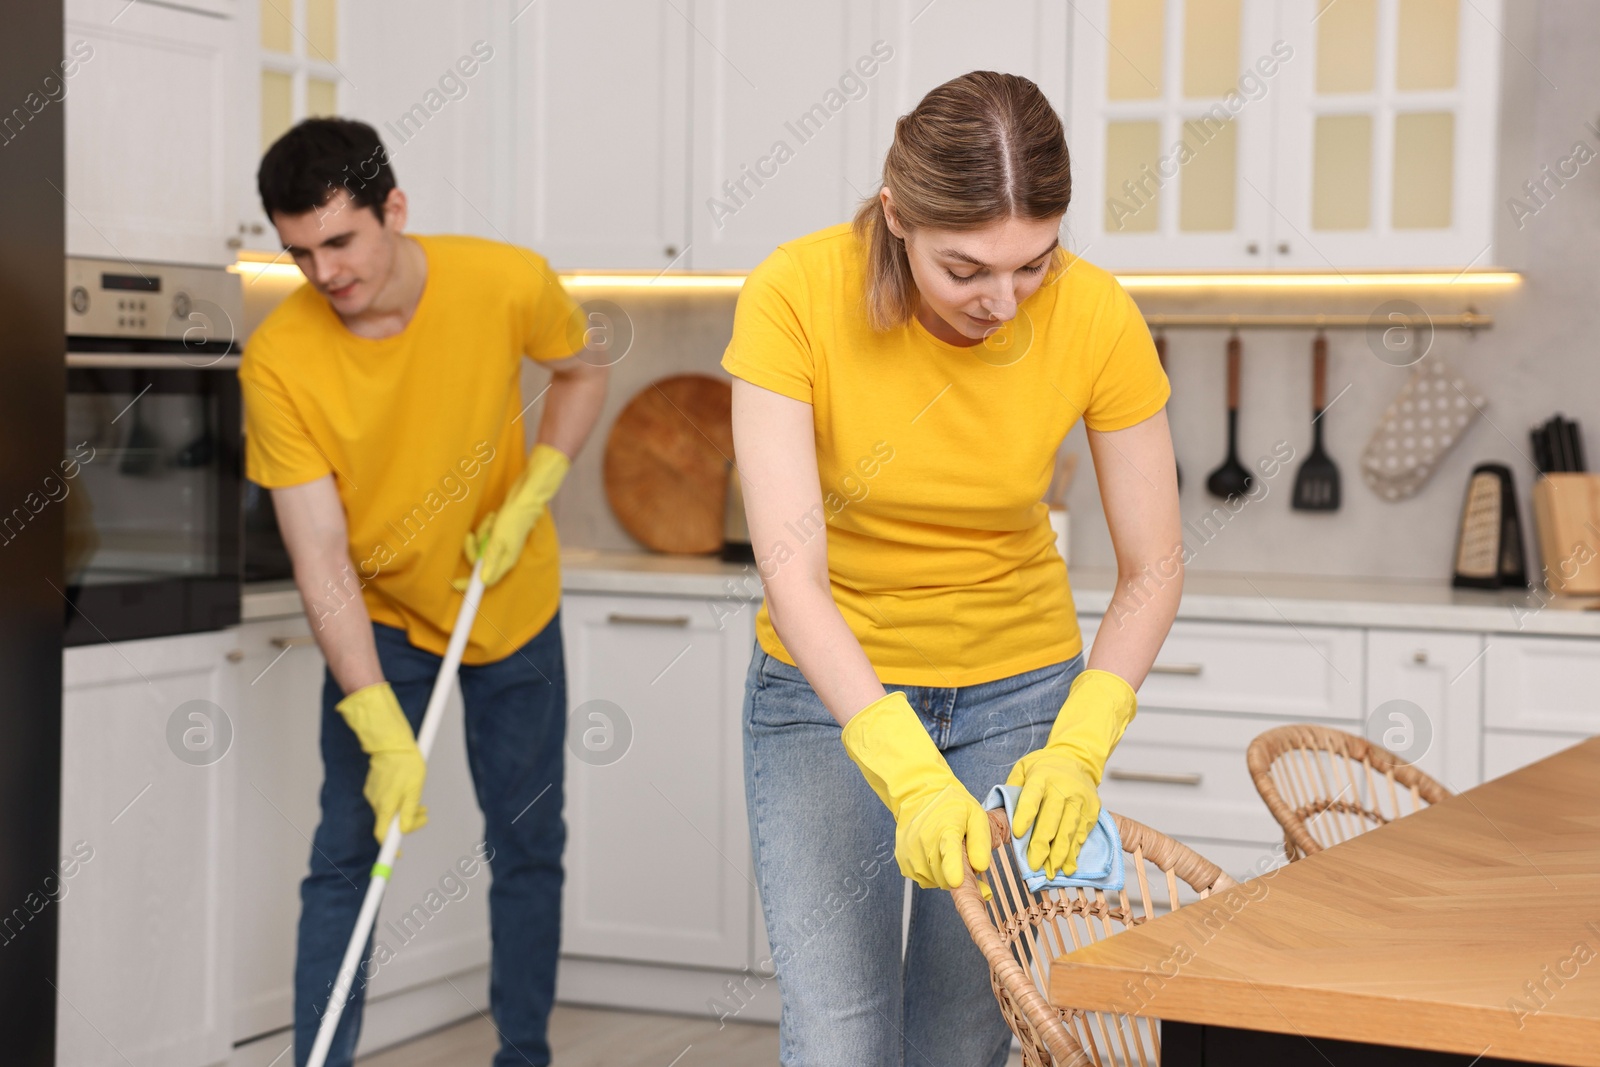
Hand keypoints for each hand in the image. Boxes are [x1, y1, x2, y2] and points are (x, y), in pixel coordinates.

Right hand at [335, 682, 427, 842]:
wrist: (391, 742)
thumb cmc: (406, 763)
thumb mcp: (414, 789)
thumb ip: (409, 812)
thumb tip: (405, 830)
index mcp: (385, 806)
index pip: (383, 836)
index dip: (391, 848)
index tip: (398, 855)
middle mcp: (375, 803)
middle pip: (390, 823)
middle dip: (408, 823)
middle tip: (425, 815)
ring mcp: (372, 794)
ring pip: (390, 810)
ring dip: (405, 810)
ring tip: (421, 802)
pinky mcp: (373, 786)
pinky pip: (386, 800)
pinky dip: (398, 801)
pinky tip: (408, 789)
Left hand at [456, 443, 569, 588]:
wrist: (526, 498)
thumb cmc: (514, 519)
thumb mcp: (499, 540)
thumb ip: (491, 560)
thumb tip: (483, 582)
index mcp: (505, 561)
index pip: (486, 580)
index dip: (470, 584)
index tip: (453, 584)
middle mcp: (503, 556)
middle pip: (479, 560)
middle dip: (474, 547)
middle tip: (470, 536)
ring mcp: (502, 545)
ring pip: (481, 545)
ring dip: (482, 531)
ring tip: (491, 520)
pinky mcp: (500, 534)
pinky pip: (485, 535)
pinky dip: (486, 526)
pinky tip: (494, 517)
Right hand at [842, 691, 992, 898]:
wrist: (915, 785)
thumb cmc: (950, 797)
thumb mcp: (972, 811)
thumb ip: (980, 839)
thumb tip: (983, 866)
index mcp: (941, 833)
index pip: (948, 866)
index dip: (959, 879)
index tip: (967, 885)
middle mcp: (921, 846)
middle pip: (943, 879)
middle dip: (958, 874)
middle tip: (969, 862)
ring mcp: (908, 854)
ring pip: (932, 880)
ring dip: (946, 871)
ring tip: (952, 850)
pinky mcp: (903, 858)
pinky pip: (922, 876)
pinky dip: (933, 870)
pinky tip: (939, 852)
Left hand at [1005, 668, 1136, 877]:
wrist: (1076, 759)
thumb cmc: (1044, 768)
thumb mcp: (1023, 768)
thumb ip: (1012, 788)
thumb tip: (997, 812)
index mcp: (1041, 777)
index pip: (1031, 798)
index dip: (1024, 816)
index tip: (1017, 834)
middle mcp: (1063, 788)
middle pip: (1051, 819)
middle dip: (1041, 845)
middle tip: (1033, 865)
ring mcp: (1080, 800)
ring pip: (1068, 830)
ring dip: (1060, 854)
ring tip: (1051, 871)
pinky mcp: (1092, 810)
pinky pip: (1082, 834)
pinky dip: (1074, 852)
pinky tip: (1067, 867)